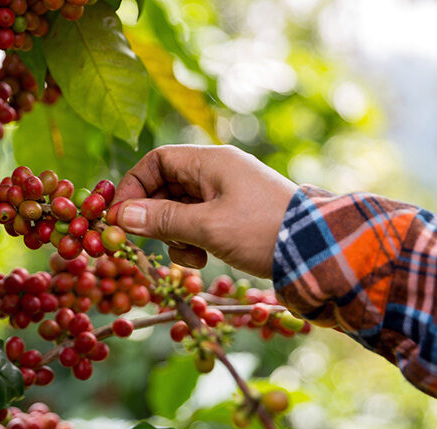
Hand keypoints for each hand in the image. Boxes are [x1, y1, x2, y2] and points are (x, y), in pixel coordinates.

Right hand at [113, 145, 297, 277]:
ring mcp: (226, 193)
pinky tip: (203, 259)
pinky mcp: (233, 214)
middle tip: (149, 243)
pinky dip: (192, 240)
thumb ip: (163, 220)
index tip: (120, 216)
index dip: (134, 186)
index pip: (157, 161)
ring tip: (190, 256)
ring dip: (174, 234)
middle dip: (155, 217)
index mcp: (211, 161)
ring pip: (180, 208)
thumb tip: (120, 216)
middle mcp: (217, 171)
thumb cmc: (262, 231)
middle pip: (165, 186)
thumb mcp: (208, 227)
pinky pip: (198, 222)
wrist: (316, 250)